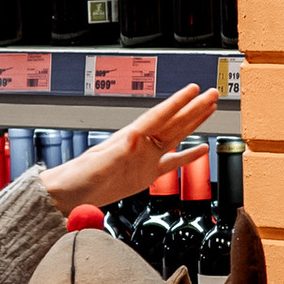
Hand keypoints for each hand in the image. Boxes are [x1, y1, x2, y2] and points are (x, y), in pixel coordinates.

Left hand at [44, 83, 216, 213]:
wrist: (70, 194)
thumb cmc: (79, 177)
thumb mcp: (99, 164)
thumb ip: (119, 152)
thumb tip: (134, 138)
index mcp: (131, 138)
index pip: (160, 116)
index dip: (178, 103)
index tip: (194, 90)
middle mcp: (142, 145)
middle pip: (174, 122)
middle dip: (193, 107)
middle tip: (213, 93)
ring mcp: (146, 159)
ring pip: (177, 137)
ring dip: (193, 123)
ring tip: (210, 109)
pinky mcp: (146, 174)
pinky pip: (172, 163)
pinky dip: (188, 156)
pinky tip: (200, 149)